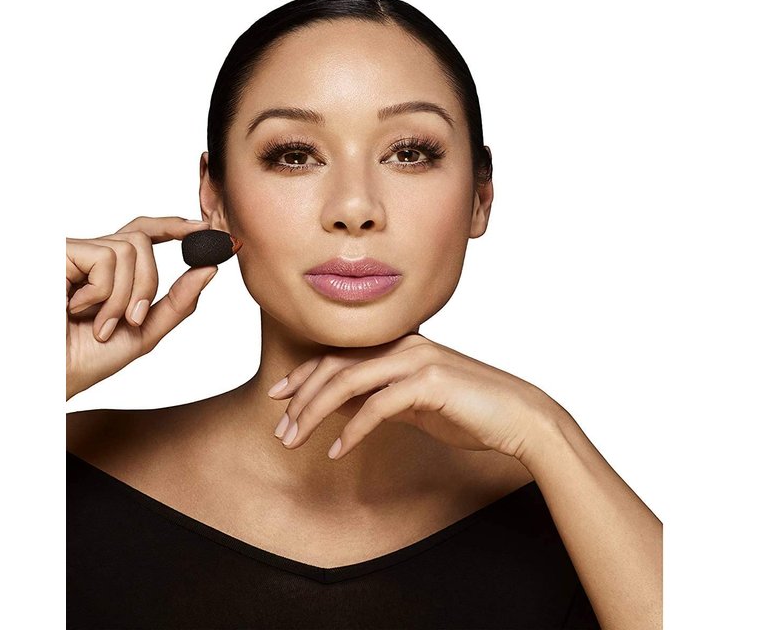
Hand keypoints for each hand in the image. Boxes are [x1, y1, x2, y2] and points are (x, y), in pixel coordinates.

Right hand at [66, 216, 224, 398]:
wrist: (48, 377)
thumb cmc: (85, 359)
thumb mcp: (144, 331)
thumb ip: (178, 302)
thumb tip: (210, 269)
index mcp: (108, 270)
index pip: (142, 233)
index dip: (171, 225)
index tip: (203, 228)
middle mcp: (89, 256)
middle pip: (141, 241)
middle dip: (147, 284)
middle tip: (132, 319)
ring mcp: (73, 252)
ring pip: (129, 249)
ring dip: (123, 296)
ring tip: (99, 324)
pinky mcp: (60, 252)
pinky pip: (106, 258)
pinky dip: (103, 293)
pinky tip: (76, 310)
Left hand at [267, 333, 560, 460]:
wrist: (519, 417)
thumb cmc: (469, 411)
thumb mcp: (414, 405)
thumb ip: (379, 398)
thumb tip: (339, 407)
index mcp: (399, 345)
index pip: (338, 355)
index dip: (303, 376)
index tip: (277, 396)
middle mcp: (403, 345)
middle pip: (335, 365)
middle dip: (301, 397)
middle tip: (281, 430)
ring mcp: (416, 360)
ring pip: (348, 381)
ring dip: (316, 412)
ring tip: (296, 440)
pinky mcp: (428, 382)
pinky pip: (378, 405)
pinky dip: (354, 429)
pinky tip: (339, 450)